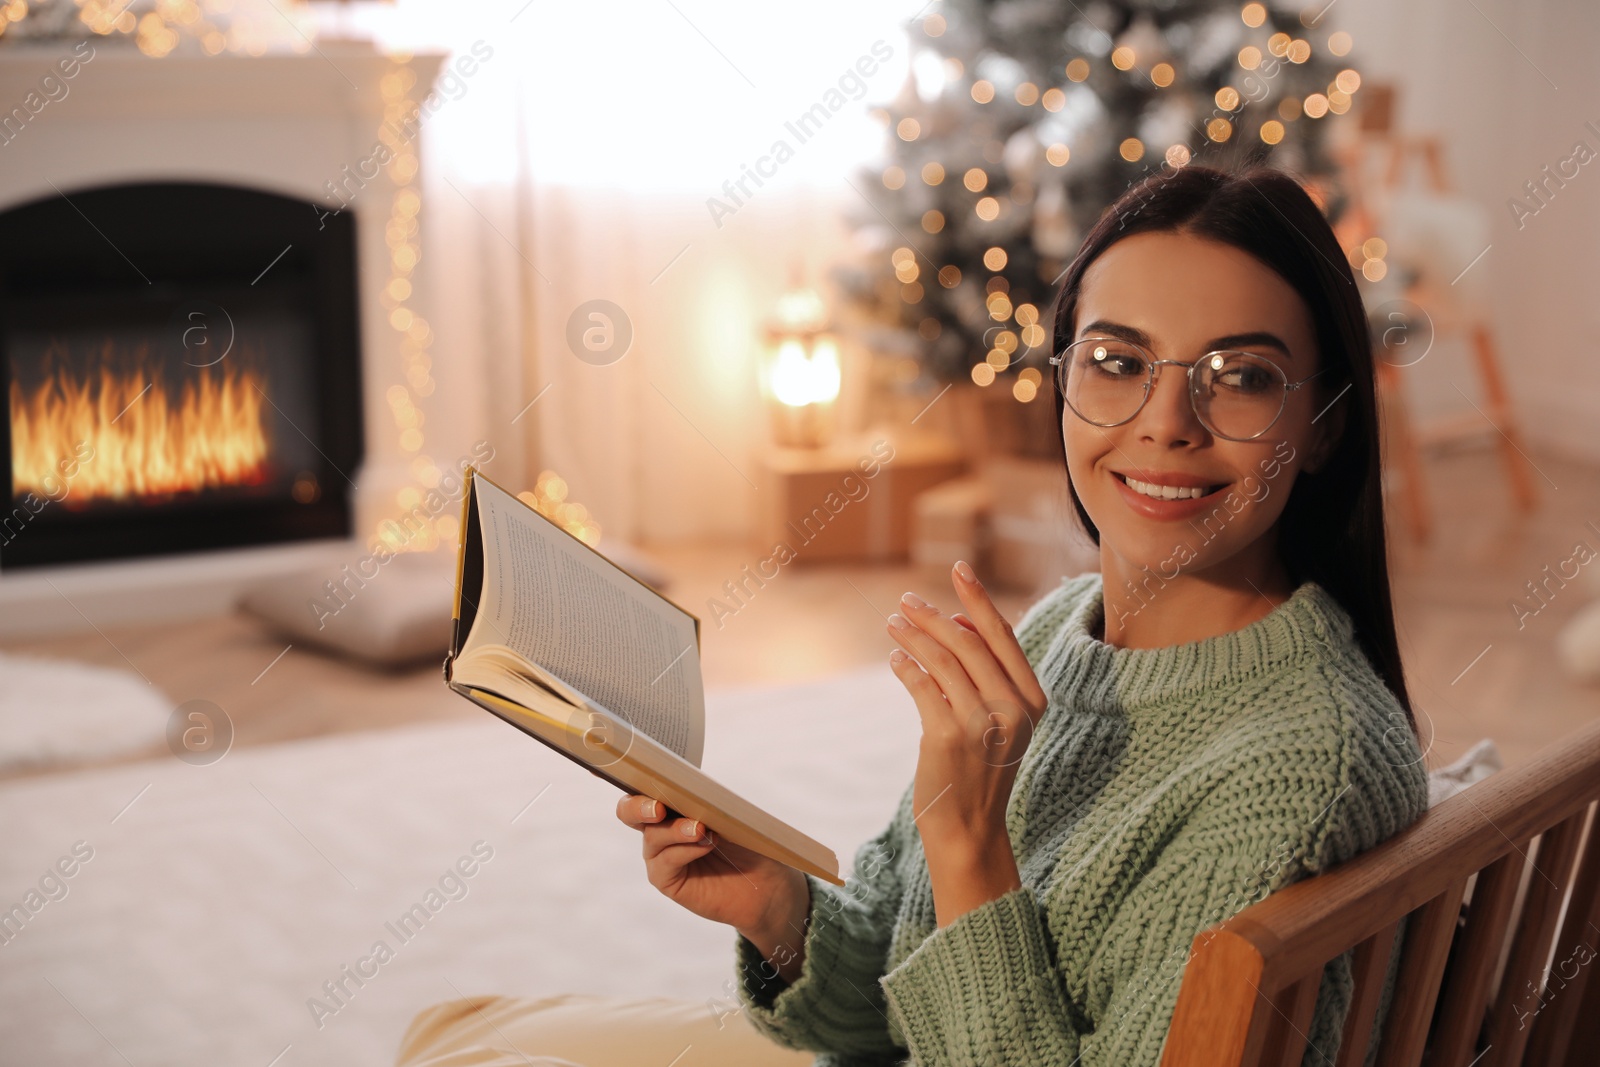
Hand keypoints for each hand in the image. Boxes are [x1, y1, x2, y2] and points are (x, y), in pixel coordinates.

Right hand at [615, 795, 809, 972]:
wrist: (766, 882)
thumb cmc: (747, 842)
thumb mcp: (730, 813)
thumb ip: (708, 800)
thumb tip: (695, 790)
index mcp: (671, 805)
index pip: (643, 786)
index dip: (638, 776)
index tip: (650, 771)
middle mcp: (660, 828)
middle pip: (629, 811)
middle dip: (638, 806)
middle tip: (658, 807)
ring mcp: (661, 855)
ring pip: (652, 837)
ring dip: (676, 830)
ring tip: (700, 829)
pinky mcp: (667, 880)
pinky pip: (665, 862)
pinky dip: (684, 851)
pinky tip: (704, 846)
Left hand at [886, 560, 1047, 860]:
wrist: (969, 827)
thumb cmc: (980, 767)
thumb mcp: (997, 719)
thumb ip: (985, 673)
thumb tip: (955, 618)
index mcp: (1032, 700)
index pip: (1003, 637)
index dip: (978, 600)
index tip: (960, 569)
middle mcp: (1013, 709)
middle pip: (969, 643)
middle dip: (934, 616)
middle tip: (906, 602)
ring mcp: (982, 723)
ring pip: (943, 660)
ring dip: (914, 636)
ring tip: (893, 623)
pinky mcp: (949, 736)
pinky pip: (922, 685)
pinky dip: (906, 666)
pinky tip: (896, 659)